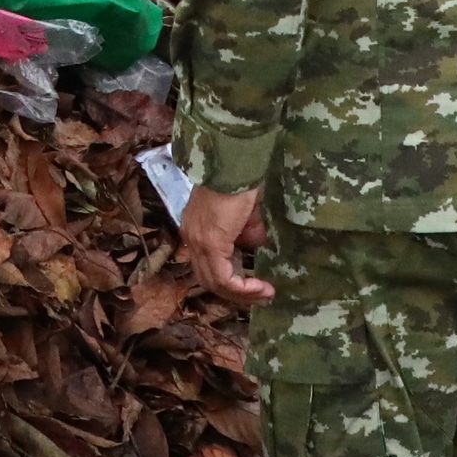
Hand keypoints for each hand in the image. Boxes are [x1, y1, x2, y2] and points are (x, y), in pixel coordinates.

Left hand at [180, 185, 270, 301]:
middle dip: (236, 292)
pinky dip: (242, 288)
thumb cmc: (241, 178)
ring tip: (265, 294)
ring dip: (242, 294)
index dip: (230, 280)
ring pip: (215, 282)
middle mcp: (191, 237)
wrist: (235, 161)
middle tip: (261, 295)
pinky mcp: (210, 243)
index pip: (207, 265)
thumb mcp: (245, 211)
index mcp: (196, 228)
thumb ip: (248, 230)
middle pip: (208, 279)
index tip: (255, 284)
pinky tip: (260, 287)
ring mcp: (198, 241)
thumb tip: (257, 244)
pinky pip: (224, 278)